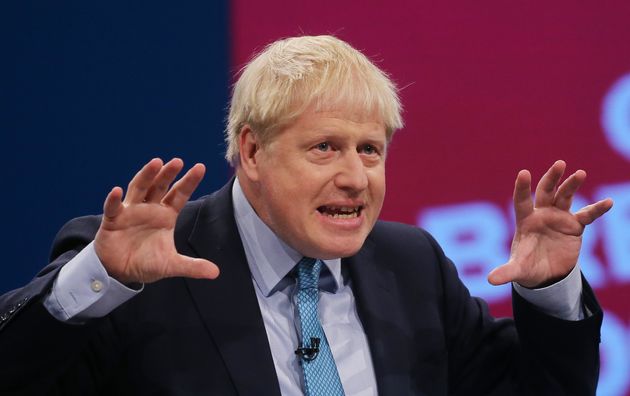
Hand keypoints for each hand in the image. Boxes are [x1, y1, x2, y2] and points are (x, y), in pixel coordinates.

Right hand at [94, 158, 219, 283]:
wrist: (120, 272)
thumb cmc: (147, 263)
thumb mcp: (171, 265)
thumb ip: (192, 266)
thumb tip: (216, 273)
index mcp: (166, 215)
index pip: (180, 194)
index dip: (189, 181)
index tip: (201, 167)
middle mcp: (150, 208)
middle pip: (160, 186)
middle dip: (168, 174)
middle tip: (178, 161)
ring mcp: (131, 211)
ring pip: (139, 189)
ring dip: (146, 176)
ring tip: (155, 163)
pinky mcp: (113, 220)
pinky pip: (113, 208)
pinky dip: (114, 199)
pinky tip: (117, 190)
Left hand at [487, 160, 611, 287]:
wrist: (545, 275)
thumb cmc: (527, 267)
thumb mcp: (518, 270)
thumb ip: (507, 272)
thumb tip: (490, 280)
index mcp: (525, 220)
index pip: (522, 201)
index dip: (522, 188)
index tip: (523, 173)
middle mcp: (541, 214)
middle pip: (546, 191)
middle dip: (552, 177)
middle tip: (560, 164)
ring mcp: (559, 217)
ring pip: (565, 196)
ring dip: (572, 185)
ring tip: (580, 173)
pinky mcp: (574, 226)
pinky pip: (587, 215)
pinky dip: (597, 209)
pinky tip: (608, 202)